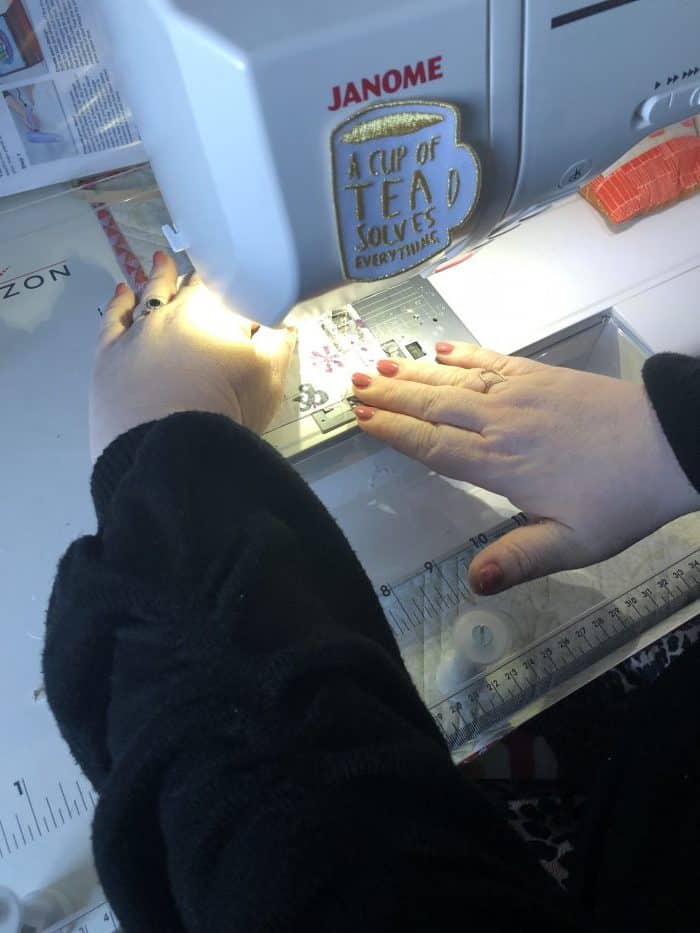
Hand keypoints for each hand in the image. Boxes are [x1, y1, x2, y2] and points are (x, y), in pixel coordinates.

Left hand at [90, 252, 294, 460]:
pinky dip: (118, 304)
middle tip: (195, 266)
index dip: (227, 281)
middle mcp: (170, 313)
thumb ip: (278, 344)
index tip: (231, 278)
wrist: (170, 449)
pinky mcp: (108, 357)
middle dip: (192, 278)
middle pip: (183, 289)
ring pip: (147, 297)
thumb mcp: (268, 377)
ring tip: (160, 264)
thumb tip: (284, 321)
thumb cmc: (226, 408)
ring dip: (156, 280)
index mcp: (210, 312)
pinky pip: (112, 321)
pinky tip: (123, 294)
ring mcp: (135, 333)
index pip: (219, 286)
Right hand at [351, 343, 698, 594]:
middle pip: (435, 408)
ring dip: (414, 374)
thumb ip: (520, 559)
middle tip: (353, 384)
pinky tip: (440, 351)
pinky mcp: (541, 376)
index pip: (434, 447)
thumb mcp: (575, 544)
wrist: (671, 444)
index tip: (362, 420)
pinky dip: (462, 355)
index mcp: (501, 465)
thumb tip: (472, 582)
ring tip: (378, 365)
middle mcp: (501, 423)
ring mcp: (521, 393)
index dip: (395, 434)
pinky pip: (491, 361)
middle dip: (391, 396)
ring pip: (455, 381)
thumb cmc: (620, 500)